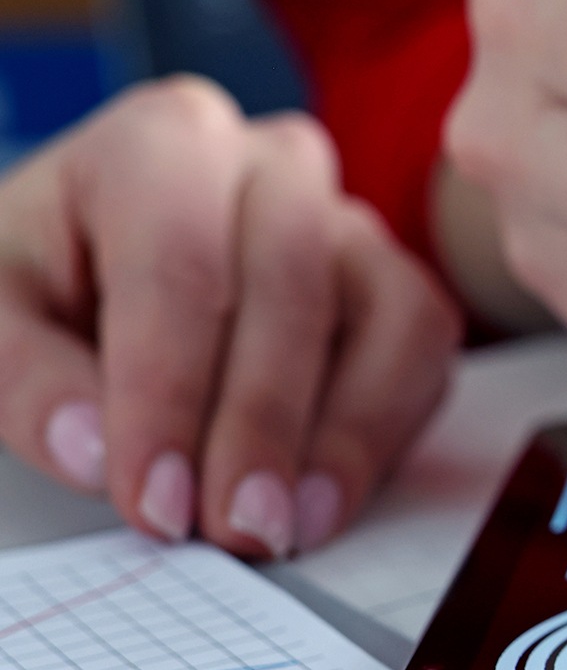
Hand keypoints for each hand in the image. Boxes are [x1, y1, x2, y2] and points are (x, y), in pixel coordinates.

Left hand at [0, 78, 460, 555]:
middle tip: (230, 527)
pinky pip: (424, 348)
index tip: (153, 499)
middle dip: (260, 422)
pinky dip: (386, 432)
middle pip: (293, 283)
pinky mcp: (396, 282)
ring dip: (343, 435)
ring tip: (287, 526)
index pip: (180, 260)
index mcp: (161, 143)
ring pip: (383, 313)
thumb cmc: (57, 276)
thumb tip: (92, 449)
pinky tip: (327, 499)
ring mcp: (350, 220)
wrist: (108, 261)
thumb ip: (24, 375)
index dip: (168, 390)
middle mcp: (274, 165)